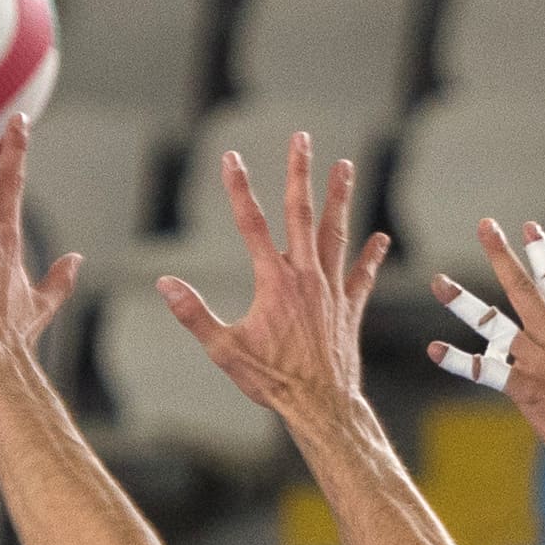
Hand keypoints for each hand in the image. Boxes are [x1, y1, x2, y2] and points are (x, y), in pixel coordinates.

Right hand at [157, 133, 392, 432]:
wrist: (320, 406)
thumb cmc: (271, 381)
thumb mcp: (224, 349)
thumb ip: (194, 314)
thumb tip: (164, 284)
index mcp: (274, 281)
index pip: (252, 223)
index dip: (239, 188)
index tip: (230, 157)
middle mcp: (306, 277)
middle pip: (302, 213)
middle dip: (300, 172)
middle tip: (302, 138)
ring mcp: (332, 291)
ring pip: (336, 234)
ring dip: (340, 198)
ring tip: (345, 166)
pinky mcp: (349, 309)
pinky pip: (362, 275)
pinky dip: (371, 255)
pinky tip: (380, 237)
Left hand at [428, 218, 544, 481]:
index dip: (543, 255)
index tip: (528, 227)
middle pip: (525, 290)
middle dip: (502, 256)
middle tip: (484, 226)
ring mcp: (542, 363)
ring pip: (497, 326)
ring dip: (465, 303)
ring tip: (439, 282)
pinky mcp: (528, 389)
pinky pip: (486, 372)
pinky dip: (459, 362)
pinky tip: (434, 349)